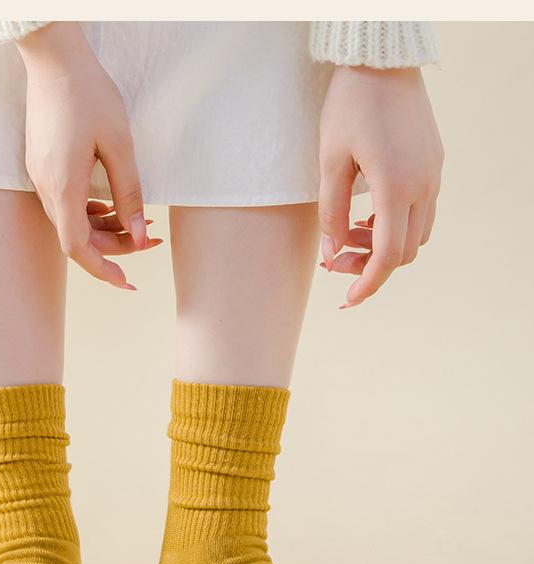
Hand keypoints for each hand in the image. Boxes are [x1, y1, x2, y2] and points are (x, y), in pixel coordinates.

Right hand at [16, 23, 161, 290]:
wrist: (54, 56)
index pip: (77, 247)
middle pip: (78, 237)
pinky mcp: (43, 166)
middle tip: (152, 239)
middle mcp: (46, 187)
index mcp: (63, 186)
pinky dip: (90, 212)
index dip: (102, 270)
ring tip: (140, 224)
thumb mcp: (119, 145)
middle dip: (115, 246)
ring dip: (105, 229)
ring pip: (73, 221)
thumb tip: (137, 234)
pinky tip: (113, 207)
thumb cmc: (88, 94)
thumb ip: (129, 194)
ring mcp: (41, 176)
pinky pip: (66, 204)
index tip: (127, 281)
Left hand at [318, 65, 443, 308]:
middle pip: (404, 252)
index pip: (388, 257)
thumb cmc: (349, 107)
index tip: (348, 299)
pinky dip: (397, 225)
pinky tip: (369, 216)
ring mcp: (433, 175)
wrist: (382, 62)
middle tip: (334, 258)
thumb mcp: (329, 162)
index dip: (368, 284)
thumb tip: (332, 253)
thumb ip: (331, 213)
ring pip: (417, 235)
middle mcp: (423, 186)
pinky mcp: (434, 164)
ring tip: (350, 234)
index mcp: (396, 187)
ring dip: (384, 246)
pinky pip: (422, 212)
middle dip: (370, 265)